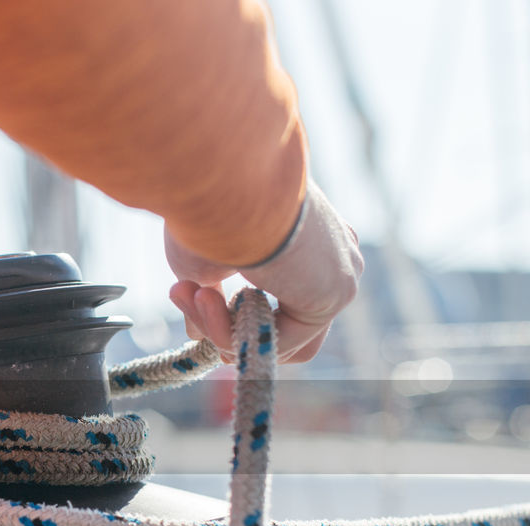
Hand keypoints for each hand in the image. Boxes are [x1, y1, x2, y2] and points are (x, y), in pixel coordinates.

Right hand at [166, 179, 362, 363]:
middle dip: (230, 328)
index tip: (189, 294)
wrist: (222, 179)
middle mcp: (333, 251)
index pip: (283, 292)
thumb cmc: (206, 205)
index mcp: (308, 232)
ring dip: (225, 331)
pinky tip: (207, 300)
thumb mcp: (202, 257)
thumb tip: (194, 334)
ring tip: (193, 296)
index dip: (236, 314)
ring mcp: (340, 271)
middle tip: (190, 301)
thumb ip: (208, 296)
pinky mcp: (336, 293)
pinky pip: (282, 341)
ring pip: (280, 335)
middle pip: (285, 324)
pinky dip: (237, 333)